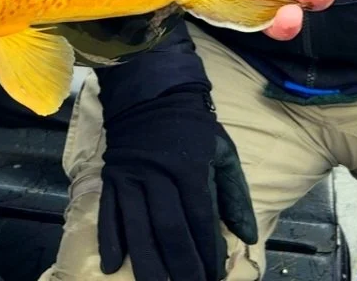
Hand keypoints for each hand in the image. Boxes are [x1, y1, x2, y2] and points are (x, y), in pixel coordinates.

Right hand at [98, 87, 256, 280]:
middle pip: (170, 229)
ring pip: (138, 228)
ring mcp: (131, 178)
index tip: (215, 277)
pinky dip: (109, 240)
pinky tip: (112, 266)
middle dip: (181, 266)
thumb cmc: (192, 126)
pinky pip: (108, 213)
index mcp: (190, 168)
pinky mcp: (111, 178)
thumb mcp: (222, 151)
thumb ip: (235, 194)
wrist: (149, 94)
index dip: (209, 252)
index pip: (201, 220)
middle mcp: (159, 175)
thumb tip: (248, 236)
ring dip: (147, 263)